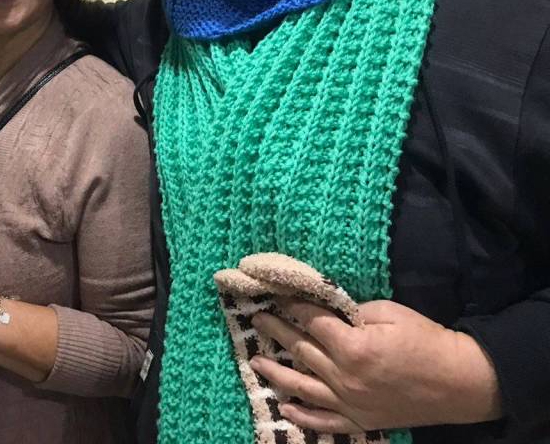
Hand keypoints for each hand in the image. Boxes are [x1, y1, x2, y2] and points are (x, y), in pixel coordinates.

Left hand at [250, 298, 501, 432]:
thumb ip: (353, 312)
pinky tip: (285, 408)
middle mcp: (345, 377)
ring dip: (276, 373)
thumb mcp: (390, 312)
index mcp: (352, 346)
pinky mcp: (361, 421)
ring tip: (256, 361)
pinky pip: (325, 422)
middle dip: (276, 331)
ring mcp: (351, 403)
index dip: (293, 305)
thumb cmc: (427, 340)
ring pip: (303, 387)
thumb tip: (328, 310)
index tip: (276, 295)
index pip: (311, 321)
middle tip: (257, 320)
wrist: (460, 382)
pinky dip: (303, 416)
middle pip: (300, 350)